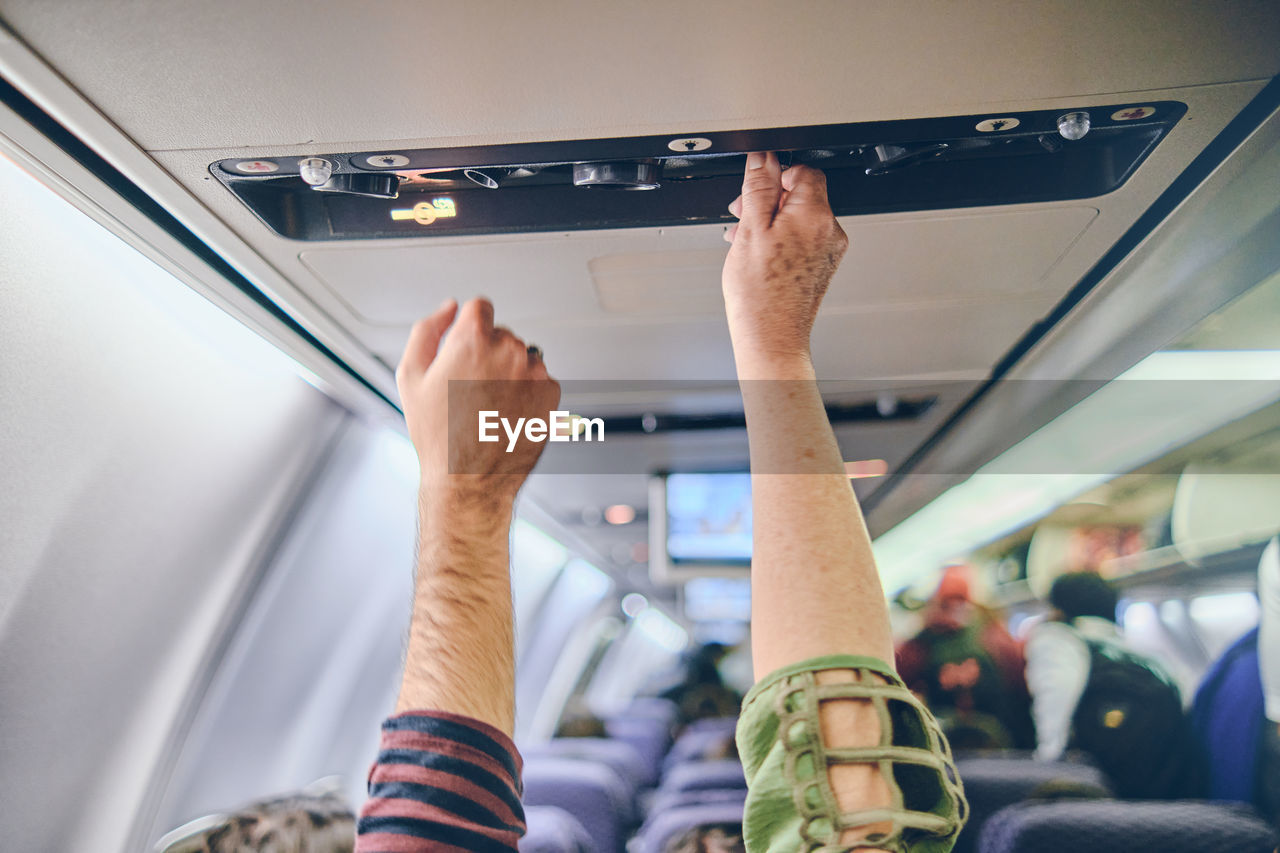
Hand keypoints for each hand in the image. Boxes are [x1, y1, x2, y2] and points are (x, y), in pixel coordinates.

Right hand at [395, 298, 559, 505]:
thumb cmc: (438, 435)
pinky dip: (527, 392)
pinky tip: (507, 414)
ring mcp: (534, 371)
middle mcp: (509, 350)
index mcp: (474, 339)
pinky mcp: (552, 393)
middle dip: (488, 353)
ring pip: (522, 357)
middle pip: (501, 335)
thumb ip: (428, 330)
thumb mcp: (411, 376)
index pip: (481, 307)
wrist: (469, 480)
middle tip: (469, 390)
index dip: (469, 327)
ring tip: (488, 406)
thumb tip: (449, 307)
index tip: (466, 349)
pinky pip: (539, 379)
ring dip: (509, 372)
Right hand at [722, 152, 846, 369]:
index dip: (776, 173)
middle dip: (769, 199)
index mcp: (814, 214)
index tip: (755, 185)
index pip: (804, 170)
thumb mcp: (751, 229)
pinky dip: (781, 239)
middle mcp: (830, 230)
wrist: (771, 336)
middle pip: (801, 194)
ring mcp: (829, 250)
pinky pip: (803, 239)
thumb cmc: (760, 293)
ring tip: (746, 240)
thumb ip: (758, 187)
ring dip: (771, 221)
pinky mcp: (822, 266)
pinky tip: (759, 254)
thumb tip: (762, 157)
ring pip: (799, 218)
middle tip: (743, 215)